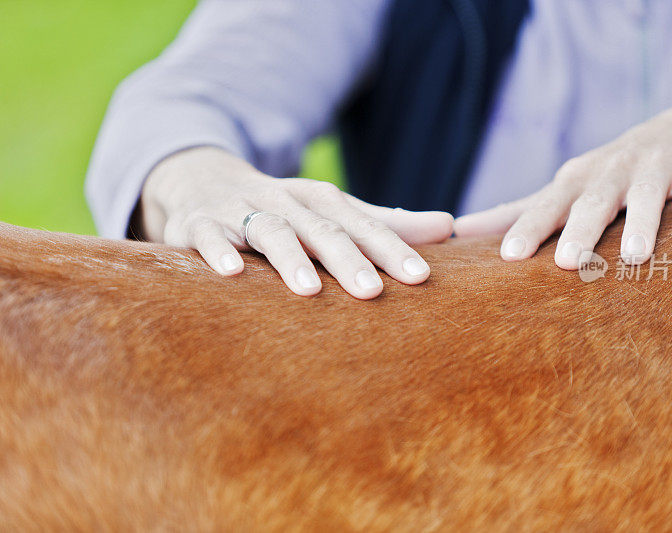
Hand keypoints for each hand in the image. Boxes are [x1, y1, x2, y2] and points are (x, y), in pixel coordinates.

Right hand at [139, 147, 452, 298]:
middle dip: (348, 258)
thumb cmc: (285, 210)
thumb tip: (449, 226)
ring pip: (270, 232)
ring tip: (310, 290)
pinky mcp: (199, 225)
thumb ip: (386, 223)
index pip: (364, 226)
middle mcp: (287, 203)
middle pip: (323, 229)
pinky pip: (208, 236)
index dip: (392, 249)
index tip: (421, 278)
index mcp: (323, 201)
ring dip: (290, 258)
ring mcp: (242, 212)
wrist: (204, 182)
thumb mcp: (333, 213)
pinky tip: (231, 274)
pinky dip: (218, 252)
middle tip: (372, 293)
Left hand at [454, 104, 671, 267]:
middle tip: (569, 264)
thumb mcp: (563, 190)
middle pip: (593, 203)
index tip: (510, 257)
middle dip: (581, 231)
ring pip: (645, 195)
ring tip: (635, 256)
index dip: (529, 230)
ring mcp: (655, 166)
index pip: (547, 207)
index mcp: (575, 182)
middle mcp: (611, 172)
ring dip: (640, 223)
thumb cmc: (608, 177)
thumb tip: (458, 229)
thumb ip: (516, 211)